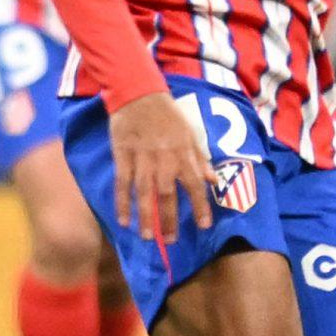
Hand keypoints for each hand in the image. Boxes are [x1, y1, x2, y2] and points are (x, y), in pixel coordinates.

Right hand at [110, 93, 214, 243]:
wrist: (139, 95)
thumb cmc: (169, 115)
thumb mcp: (191, 133)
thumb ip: (200, 159)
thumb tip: (213, 180)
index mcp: (183, 155)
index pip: (195, 186)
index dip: (200, 206)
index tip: (204, 225)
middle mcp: (164, 160)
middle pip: (167, 195)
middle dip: (170, 219)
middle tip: (171, 240)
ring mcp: (141, 159)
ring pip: (144, 193)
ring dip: (146, 216)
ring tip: (148, 237)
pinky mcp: (122, 156)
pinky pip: (122, 184)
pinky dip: (122, 202)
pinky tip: (123, 220)